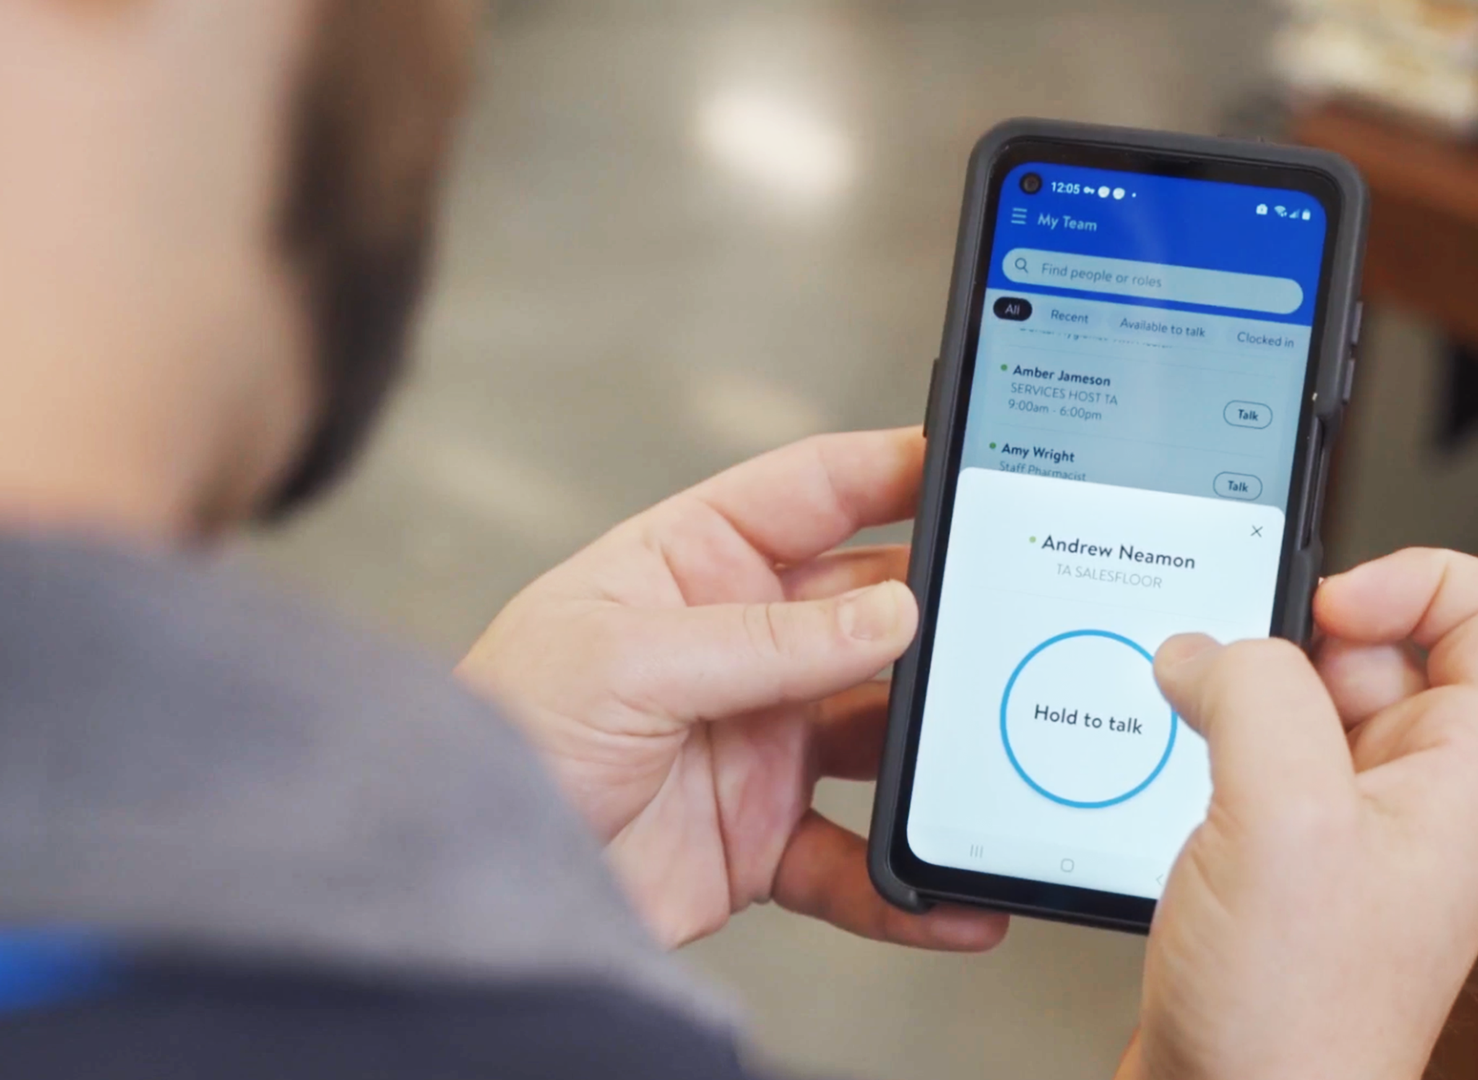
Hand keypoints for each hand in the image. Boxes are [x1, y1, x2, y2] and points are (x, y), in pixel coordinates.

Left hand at [458, 428, 1006, 951]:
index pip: (815, 492)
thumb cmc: (501, 734)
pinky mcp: (765, 837)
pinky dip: (909, 885)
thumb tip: (890, 611)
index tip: (972, 460)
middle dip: (942, 614)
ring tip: (996, 760)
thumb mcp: (627, 659)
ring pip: (885, 731)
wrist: (465, 883)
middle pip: (872, 611)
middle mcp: (740, 647)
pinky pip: (857, 857)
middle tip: (1012, 617)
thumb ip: (766, 640)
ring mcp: (761, 741)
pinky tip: (953, 899)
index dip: (895, 468)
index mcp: (694, 565)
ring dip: (940, 751)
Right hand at [1122, 549, 1477, 1079]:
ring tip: (1191, 726)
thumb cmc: (1292, 1020)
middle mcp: (1423, 799)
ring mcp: (1357, 834)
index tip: (1328, 610)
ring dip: (1244, 695)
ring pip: (1313, 705)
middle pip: (1391, 648)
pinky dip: (1214, 746)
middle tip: (1234, 674)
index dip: (1418, 579)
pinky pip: (1263, 763)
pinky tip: (1170, 774)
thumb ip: (1258, 696)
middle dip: (1297, 640)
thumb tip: (1210, 651)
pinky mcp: (1292, 864)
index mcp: (1467, 777)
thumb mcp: (1282, 819)